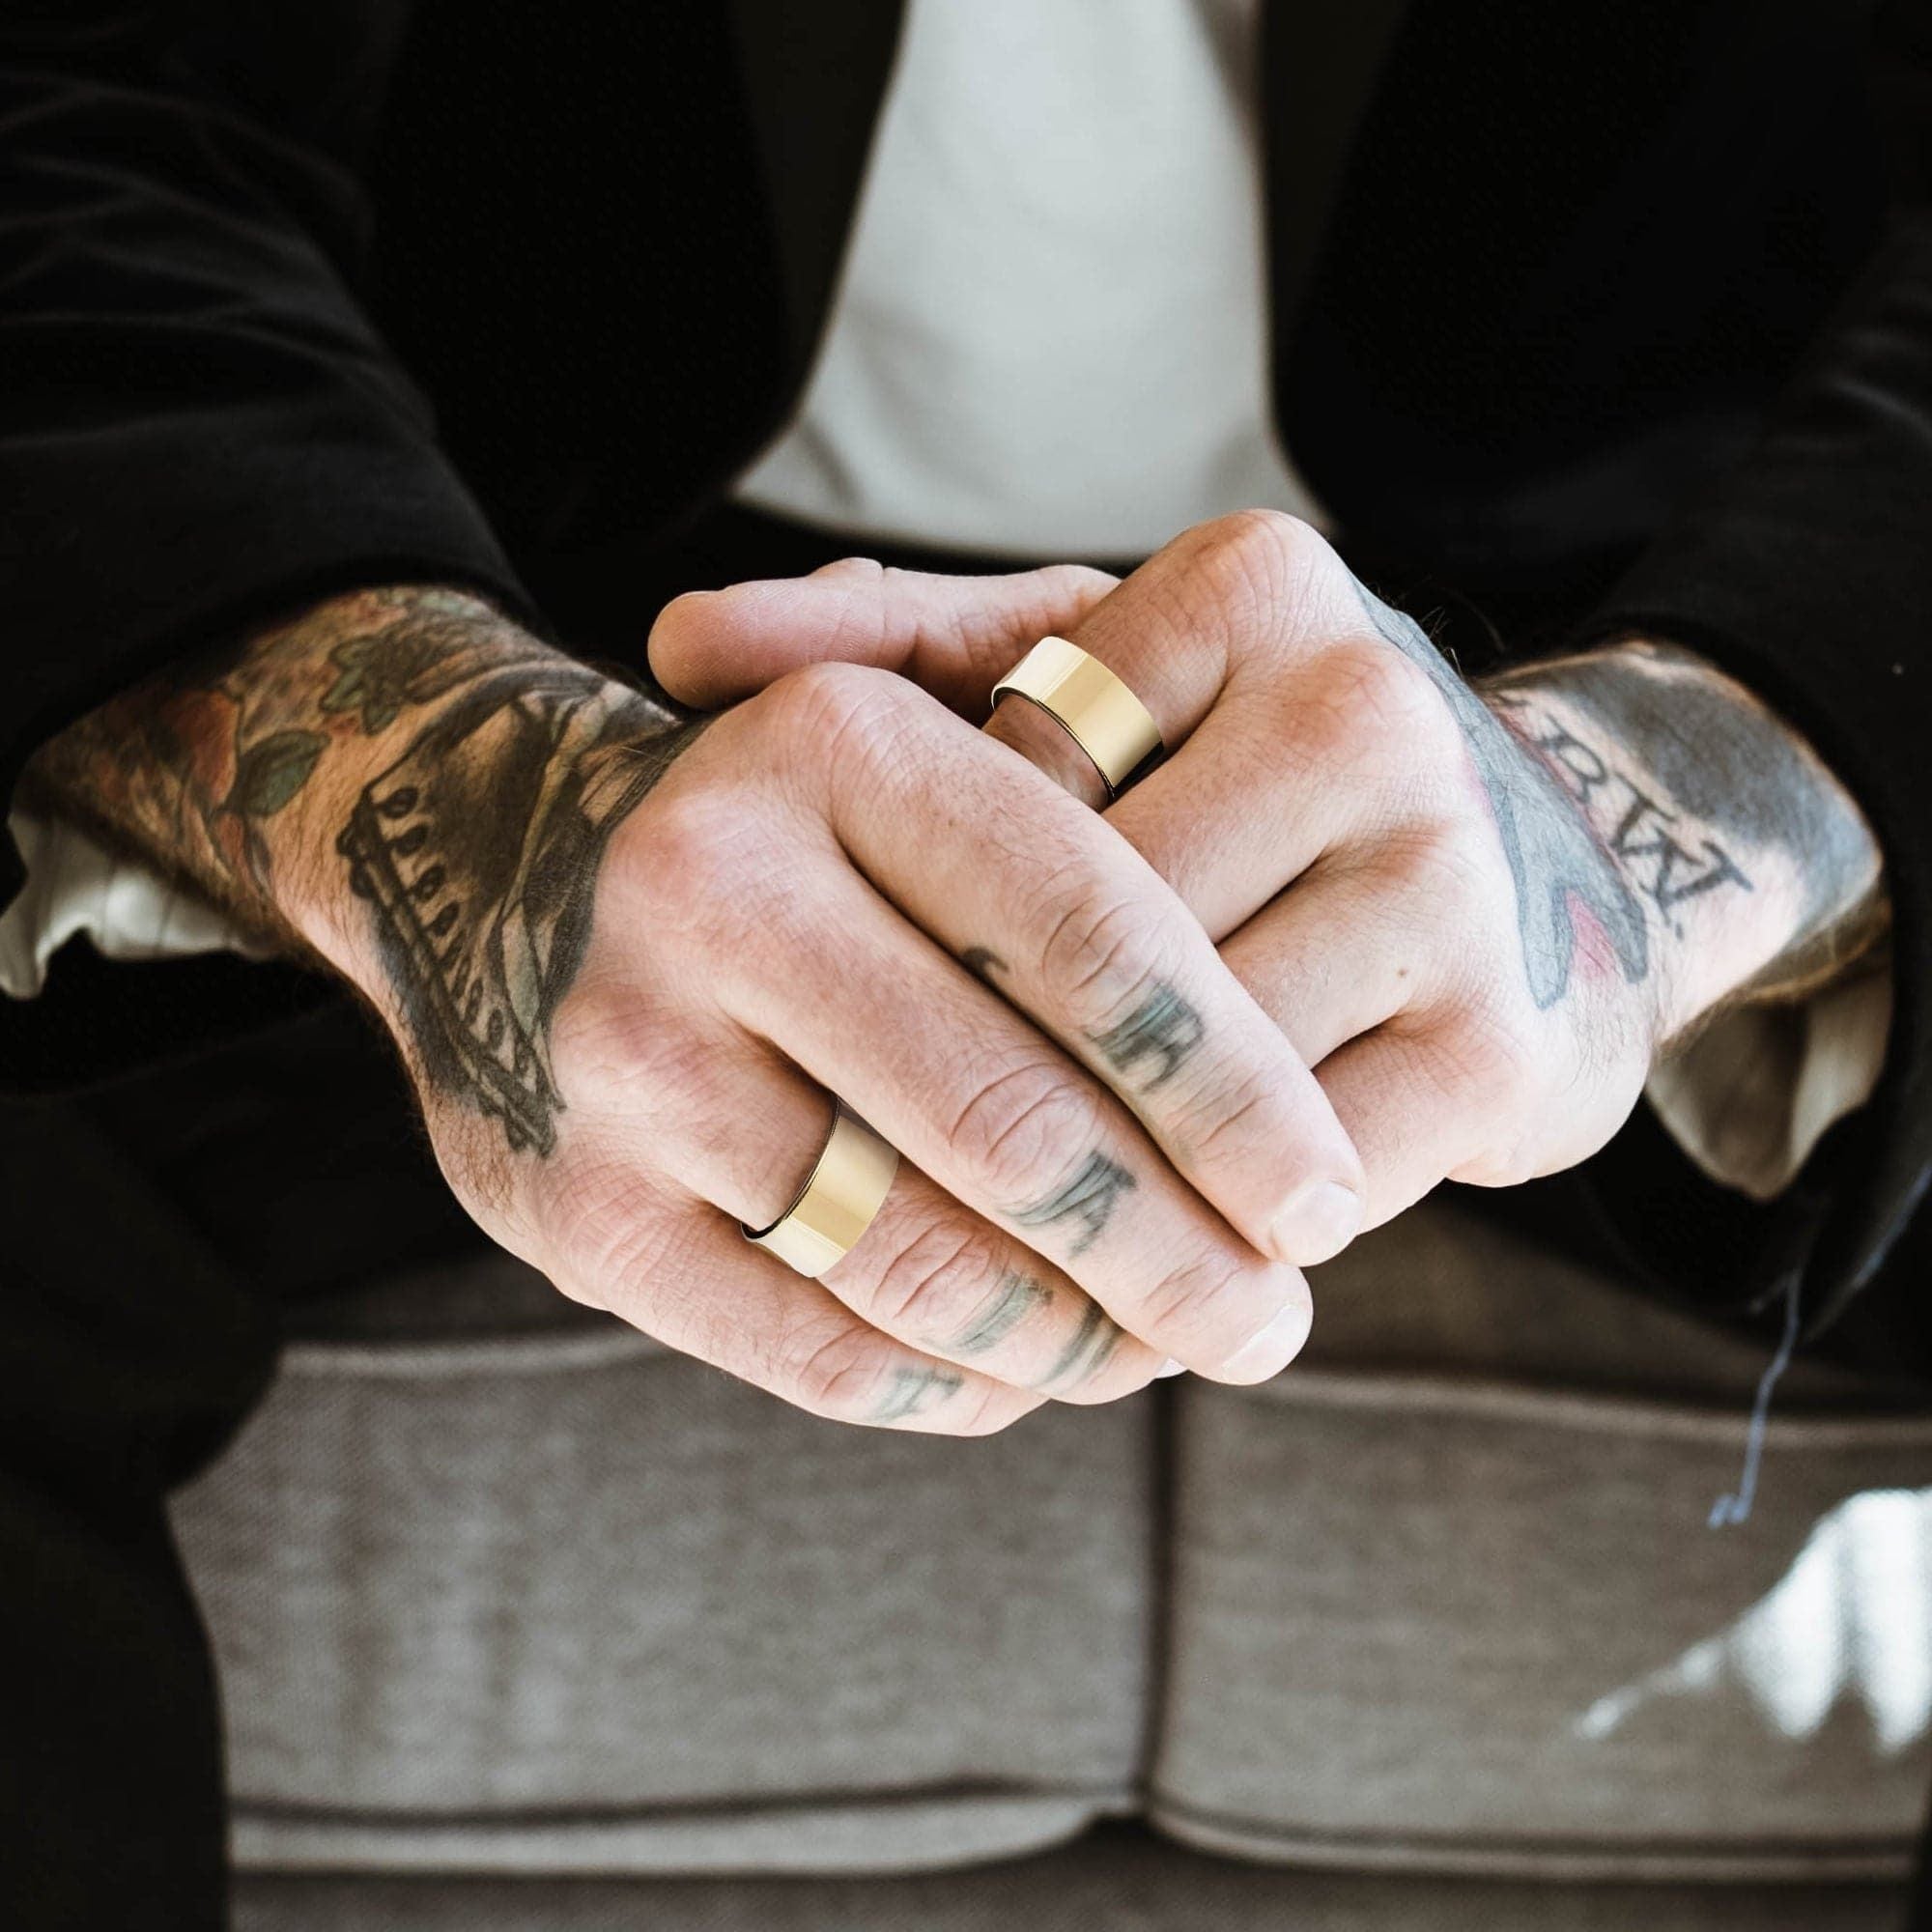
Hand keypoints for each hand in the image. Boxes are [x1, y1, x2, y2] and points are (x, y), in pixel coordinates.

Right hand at [31, 581, 1364, 1434]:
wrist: (484, 860)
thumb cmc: (789, 830)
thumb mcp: (918, 755)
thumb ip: (1093, 859)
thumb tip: (1282, 1112)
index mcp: (831, 743)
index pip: (1092, 934)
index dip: (1237, 1089)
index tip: (1328, 1196)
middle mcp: (707, 884)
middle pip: (1016, 1122)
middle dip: (1182, 1254)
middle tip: (1275, 1320)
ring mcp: (622, 1055)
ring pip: (922, 1258)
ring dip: (1079, 1337)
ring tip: (1165, 1351)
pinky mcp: (572, 1210)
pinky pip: (815, 1346)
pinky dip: (949, 1382)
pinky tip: (1025, 1374)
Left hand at [652, 513, 1886, 1231]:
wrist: (1548, 881)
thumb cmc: (1254, 781)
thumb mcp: (1101, 676)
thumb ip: (901, 650)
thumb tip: (676, 639)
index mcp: (1251, 587)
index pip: (1011, 785)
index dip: (923, 914)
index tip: (842, 994)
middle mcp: (1367, 707)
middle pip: (1087, 939)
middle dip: (980, 1056)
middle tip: (846, 1141)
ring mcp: (1449, 879)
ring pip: (1176, 1077)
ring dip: (1072, 1178)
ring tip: (960, 1233)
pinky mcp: (1500, 1045)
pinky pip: (1283, 1179)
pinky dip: (1188, 1244)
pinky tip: (1114, 1281)